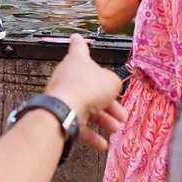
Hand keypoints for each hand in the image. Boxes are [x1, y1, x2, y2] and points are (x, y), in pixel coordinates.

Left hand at [45, 35, 126, 151]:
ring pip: (86, 106)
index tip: (77, 36)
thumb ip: (113, 83)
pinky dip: (90, 134)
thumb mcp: (111, 82)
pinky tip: (103, 145)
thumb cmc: (88, 87)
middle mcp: (68, 76)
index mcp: (78, 61)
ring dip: (103, 119)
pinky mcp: (60, 114)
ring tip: (116, 128)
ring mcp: (62, 95)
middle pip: (90, 86)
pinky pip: (77, 123)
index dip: (80, 42)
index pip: (79, 47)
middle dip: (108, 101)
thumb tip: (111, 88)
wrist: (64, 110)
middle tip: (121, 113)